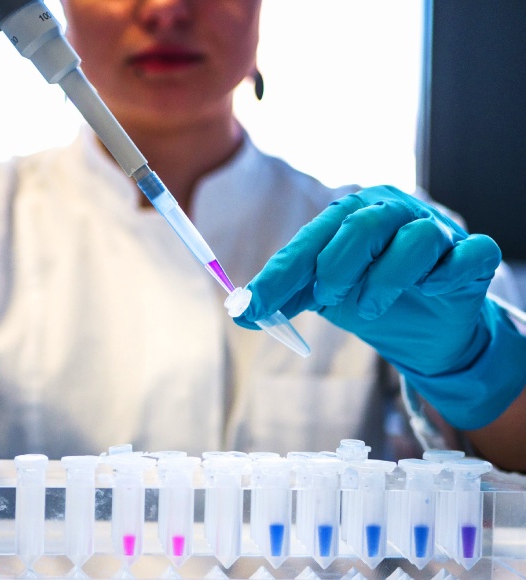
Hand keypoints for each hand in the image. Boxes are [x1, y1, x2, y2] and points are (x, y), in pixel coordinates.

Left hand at [235, 185, 525, 429]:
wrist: (426, 326)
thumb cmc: (371, 296)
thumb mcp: (323, 296)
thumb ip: (286, 296)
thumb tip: (241, 311)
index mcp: (352, 217)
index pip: (312, 239)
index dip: (281, 274)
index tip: (253, 305)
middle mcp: (394, 214)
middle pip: (362, 225)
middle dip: (337, 268)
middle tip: (328, 297)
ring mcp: (437, 232)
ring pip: (415, 239)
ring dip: (385, 281)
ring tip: (370, 308)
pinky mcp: (472, 256)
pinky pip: (470, 255)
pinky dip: (446, 274)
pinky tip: (431, 289)